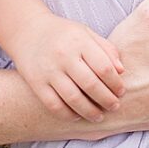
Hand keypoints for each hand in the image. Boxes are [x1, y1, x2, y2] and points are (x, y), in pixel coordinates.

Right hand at [10, 15, 124, 122]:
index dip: (116, 84)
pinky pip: (54, 105)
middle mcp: (63, 56)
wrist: (27, 31)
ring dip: (89, 111)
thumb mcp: (86, 33)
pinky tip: (77, 116)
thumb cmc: (63, 34)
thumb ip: (106, 49)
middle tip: (114, 107)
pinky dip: (68, 114)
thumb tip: (121, 72)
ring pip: (73, 98)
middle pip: (91, 85)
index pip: (104, 68)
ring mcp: (48, 70)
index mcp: (79, 42)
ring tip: (99, 116)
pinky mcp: (36, 83)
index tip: (121, 92)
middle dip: (106, 100)